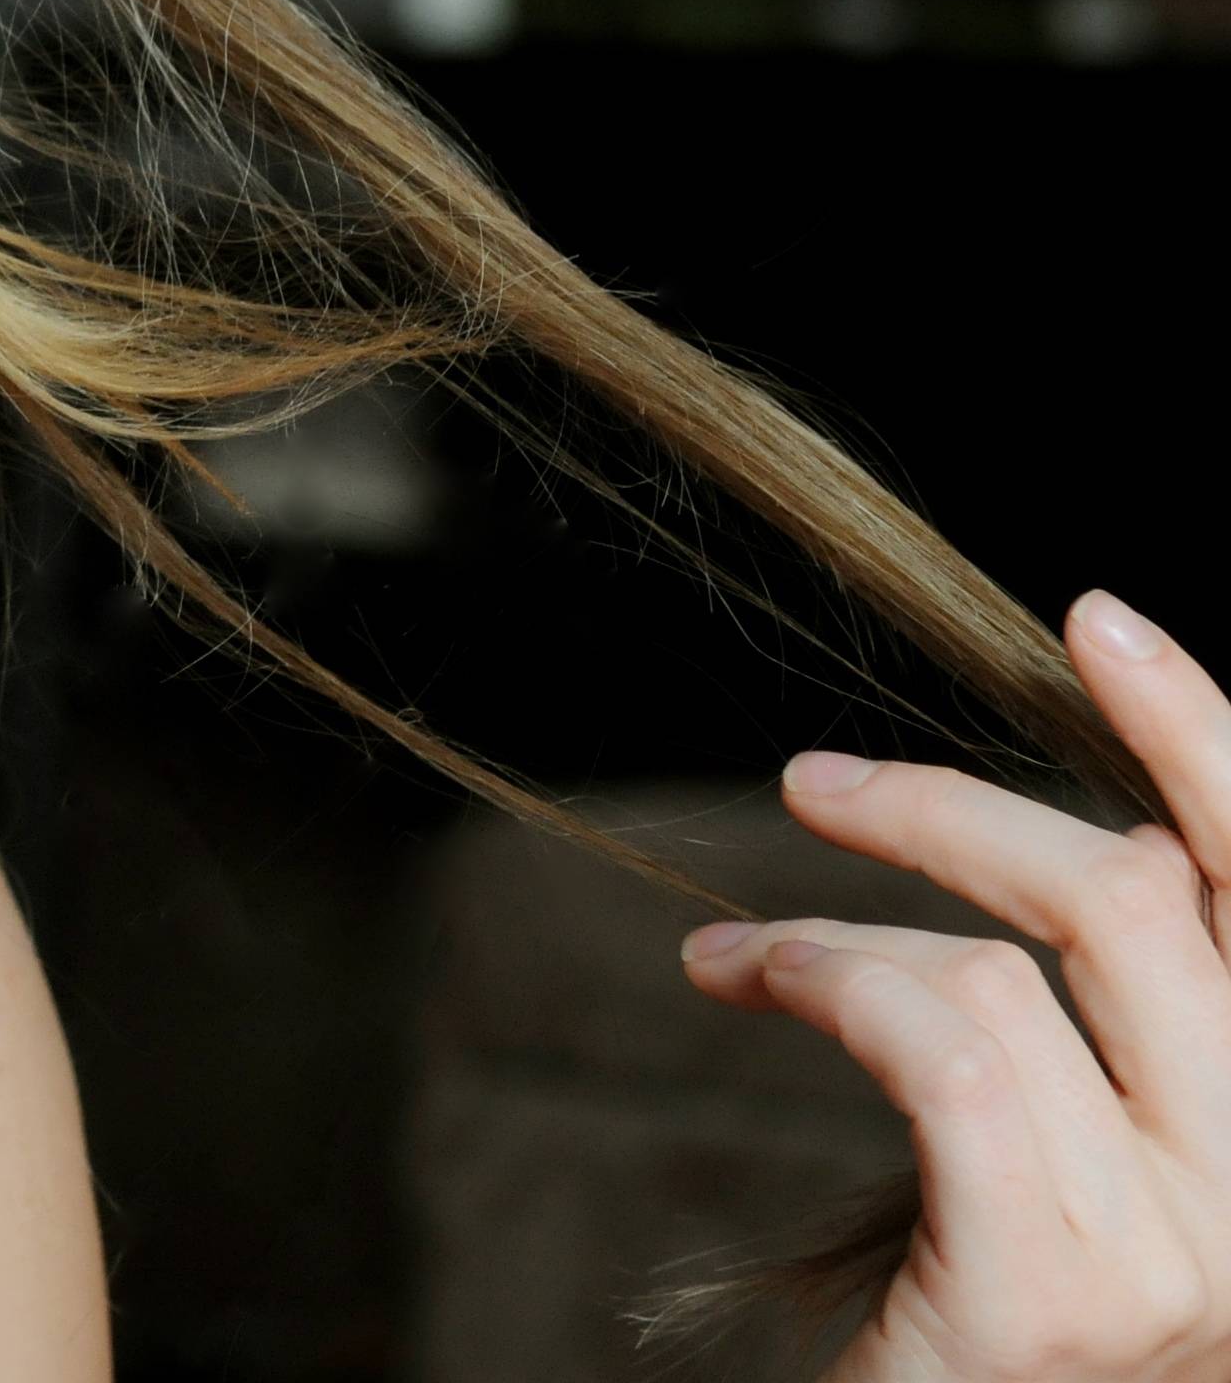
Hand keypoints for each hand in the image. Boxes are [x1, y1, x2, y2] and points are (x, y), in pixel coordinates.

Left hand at [681, 588, 1230, 1382]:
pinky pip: (940, 1049)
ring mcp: (1192, 1256)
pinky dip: (821, 976)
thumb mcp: (1092, 1142)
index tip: (1097, 620)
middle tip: (816, 782)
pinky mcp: (1060, 1292)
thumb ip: (1125, 1010)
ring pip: (1018, 960)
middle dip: (956, 807)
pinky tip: (743, 978)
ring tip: (737, 948)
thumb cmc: (998, 1302)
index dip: (1205, 739)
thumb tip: (1091, 826)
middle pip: (1140, 896)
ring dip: (841, 915)